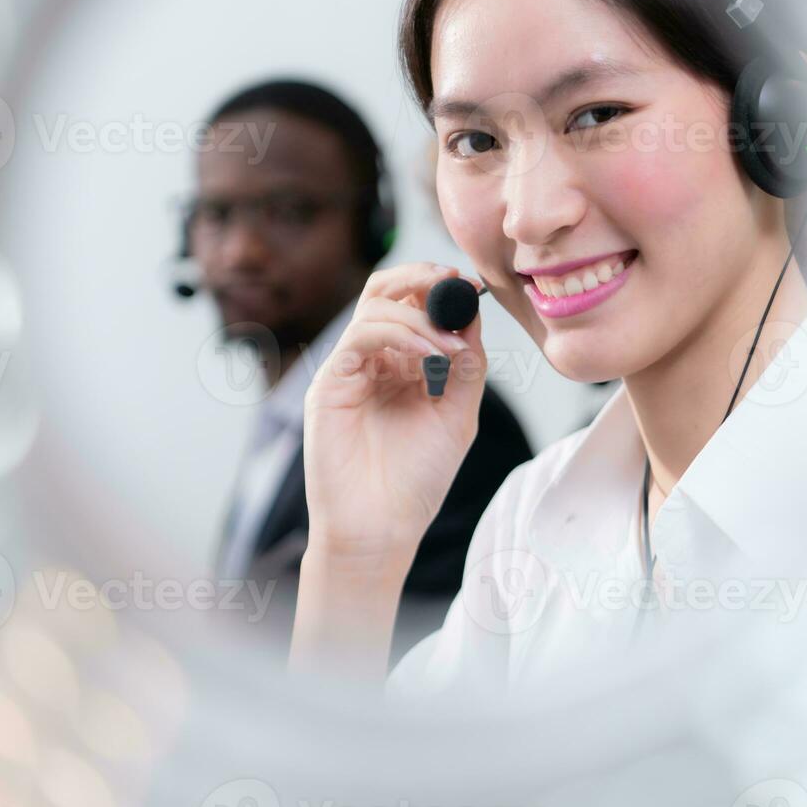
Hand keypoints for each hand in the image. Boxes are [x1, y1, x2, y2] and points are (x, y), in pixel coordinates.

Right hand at [302, 263, 487, 580]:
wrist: (381, 528)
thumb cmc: (415, 481)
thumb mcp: (456, 416)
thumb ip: (466, 368)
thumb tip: (474, 316)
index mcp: (403, 365)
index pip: (415, 304)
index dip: (442, 288)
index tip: (475, 286)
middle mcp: (374, 360)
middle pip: (386, 291)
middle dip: (422, 278)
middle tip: (455, 283)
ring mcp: (349, 369)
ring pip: (375, 308)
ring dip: (420, 316)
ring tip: (450, 345)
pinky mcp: (330, 384)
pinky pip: (359, 337)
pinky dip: (398, 335)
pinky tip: (428, 357)